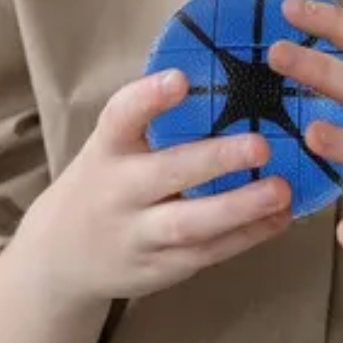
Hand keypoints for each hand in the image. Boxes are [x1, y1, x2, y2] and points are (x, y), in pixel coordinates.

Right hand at [10, 69, 292, 305]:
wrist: (62, 256)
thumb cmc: (106, 180)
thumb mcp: (113, 146)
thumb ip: (154, 119)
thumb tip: (227, 74)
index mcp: (108, 148)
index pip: (120, 117)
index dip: (148, 98)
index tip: (179, 78)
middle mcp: (118, 191)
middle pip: (166, 174)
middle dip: (215, 160)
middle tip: (261, 145)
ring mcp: (138, 235)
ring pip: (190, 223)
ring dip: (240, 207)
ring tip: (280, 189)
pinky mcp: (160, 268)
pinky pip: (207, 253)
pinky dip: (247, 236)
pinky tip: (280, 217)